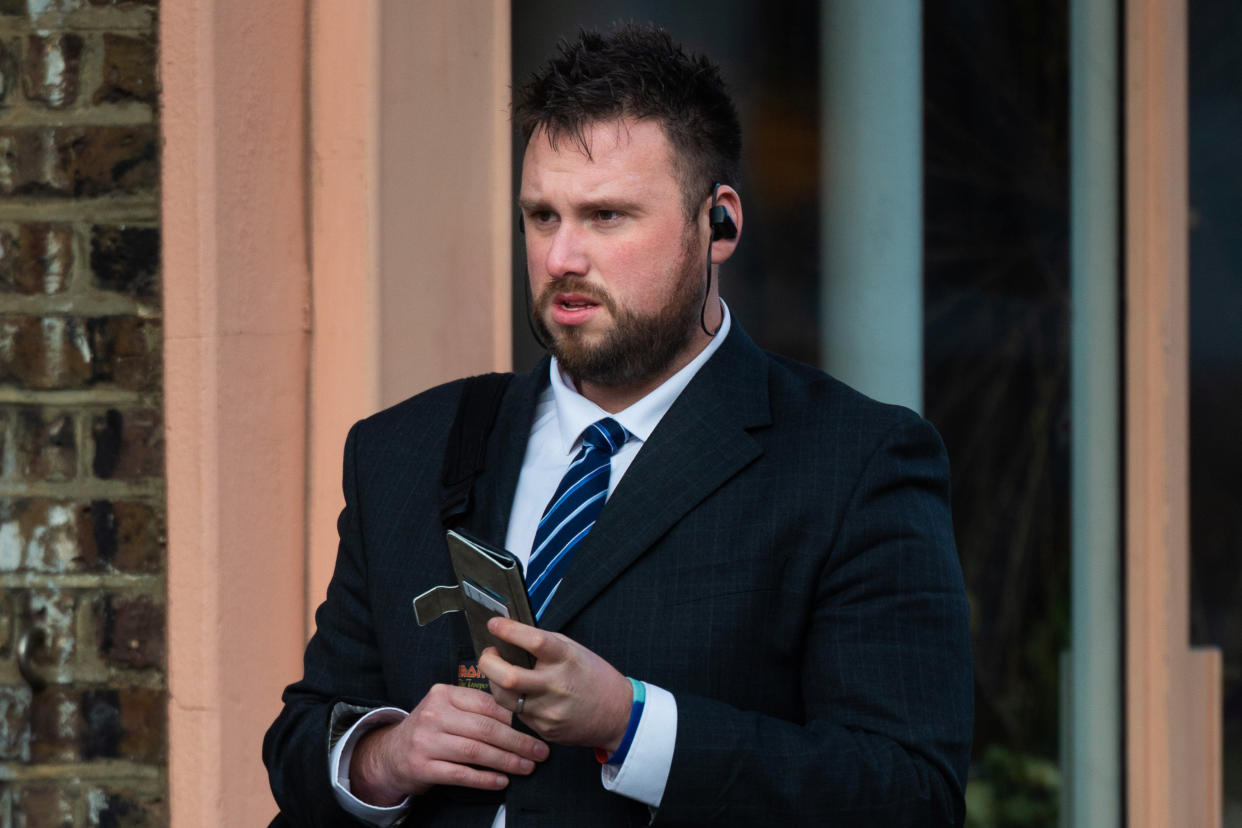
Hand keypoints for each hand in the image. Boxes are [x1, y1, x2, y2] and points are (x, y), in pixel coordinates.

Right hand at [348, 683, 548, 804]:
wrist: (390, 753)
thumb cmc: (430, 730)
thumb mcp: (447, 709)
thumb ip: (476, 709)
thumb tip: (522, 718)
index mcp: (444, 694)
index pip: (487, 704)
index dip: (515, 718)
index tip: (536, 729)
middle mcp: (433, 715)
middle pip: (485, 729)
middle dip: (518, 742)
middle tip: (540, 752)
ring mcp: (426, 741)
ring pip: (475, 751)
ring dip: (506, 761)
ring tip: (527, 767)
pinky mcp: (422, 767)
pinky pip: (461, 774)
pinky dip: (485, 779)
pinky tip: (502, 781)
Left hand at [479, 617, 632, 751]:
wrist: (618, 715)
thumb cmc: (594, 677)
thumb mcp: (575, 651)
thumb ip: (544, 644)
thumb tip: (510, 634)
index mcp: (567, 659)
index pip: (534, 642)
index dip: (509, 631)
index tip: (494, 624)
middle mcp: (556, 685)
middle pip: (508, 676)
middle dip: (488, 662)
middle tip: (488, 653)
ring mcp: (549, 711)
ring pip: (504, 697)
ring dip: (494, 681)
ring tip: (498, 672)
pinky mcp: (544, 729)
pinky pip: (516, 713)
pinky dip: (512, 699)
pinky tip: (519, 692)